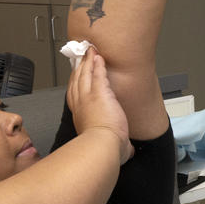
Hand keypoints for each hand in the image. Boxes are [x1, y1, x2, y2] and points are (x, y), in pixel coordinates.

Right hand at [67, 47, 133, 164]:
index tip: (78, 77)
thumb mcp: (111, 146)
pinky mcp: (100, 92)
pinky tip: (98, 56)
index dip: (76, 84)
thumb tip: (129, 151)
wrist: (102, 146)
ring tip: (89, 52)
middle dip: (79, 68)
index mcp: (80, 116)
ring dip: (87, 62)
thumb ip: (120, 146)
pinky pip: (98, 73)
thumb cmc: (103, 149)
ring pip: (85, 74)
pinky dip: (97, 64)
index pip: (75, 95)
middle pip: (77, 81)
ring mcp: (88, 97)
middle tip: (81, 58)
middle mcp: (80, 104)